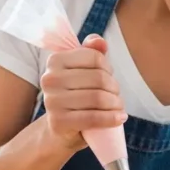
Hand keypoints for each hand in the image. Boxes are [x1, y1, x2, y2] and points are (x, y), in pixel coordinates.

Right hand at [39, 34, 127, 150]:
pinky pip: (93, 117)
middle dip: (114, 88)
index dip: (108, 68)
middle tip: (116, 96)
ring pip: (98, 98)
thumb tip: (100, 41)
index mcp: (55, 60)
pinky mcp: (58, 122)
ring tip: (118, 107)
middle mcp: (49, 79)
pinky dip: (111, 118)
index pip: (95, 57)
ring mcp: (52, 101)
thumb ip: (91, 52)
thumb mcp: (82, 71)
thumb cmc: (75, 95)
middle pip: (99, 78)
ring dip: (116, 104)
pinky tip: (120, 118)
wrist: (59, 128)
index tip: (109, 77)